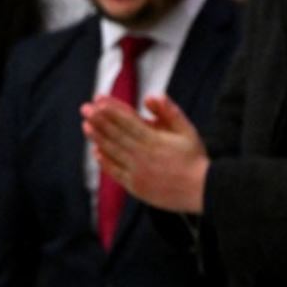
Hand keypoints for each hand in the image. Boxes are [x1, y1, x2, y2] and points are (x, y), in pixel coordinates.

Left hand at [82, 94, 207, 214]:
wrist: (202, 190)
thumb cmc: (193, 158)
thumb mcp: (187, 130)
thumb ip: (169, 112)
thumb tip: (150, 95)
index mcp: (155, 140)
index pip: (127, 121)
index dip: (111, 109)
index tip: (99, 99)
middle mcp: (143, 155)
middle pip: (115, 134)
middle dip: (98, 119)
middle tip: (85, 108)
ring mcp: (137, 172)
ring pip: (112, 151)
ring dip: (97, 137)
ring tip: (86, 125)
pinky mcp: (135, 186)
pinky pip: (115, 171)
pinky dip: (104, 160)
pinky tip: (96, 150)